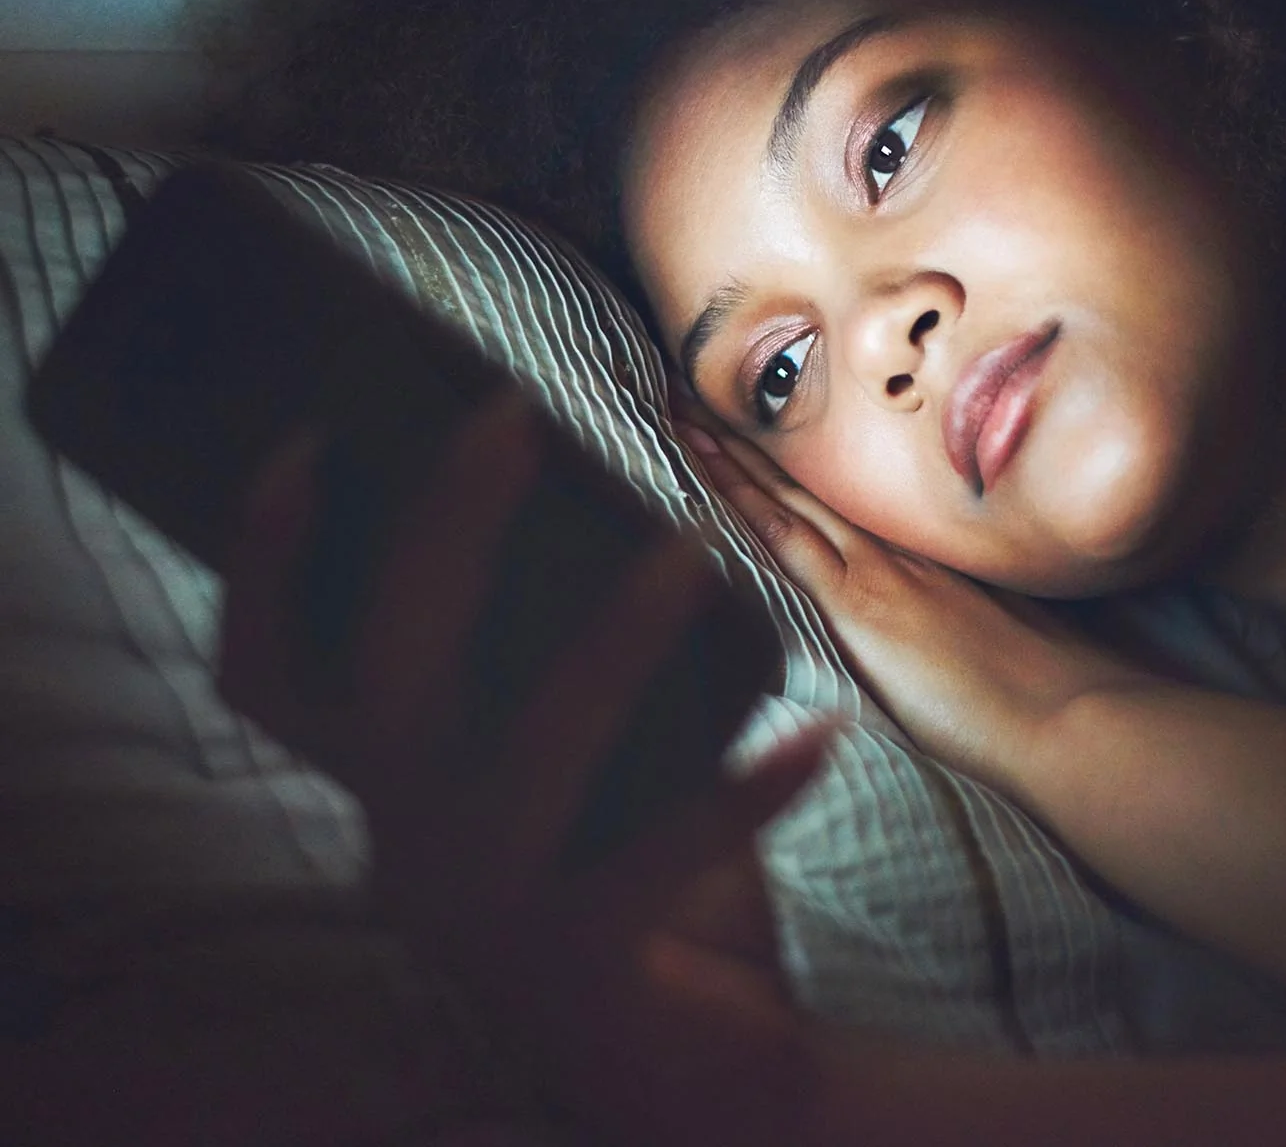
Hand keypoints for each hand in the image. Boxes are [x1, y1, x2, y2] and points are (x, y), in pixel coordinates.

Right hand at [218, 395, 836, 1146]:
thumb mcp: (567, 763)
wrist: (683, 1070)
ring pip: (530, 755)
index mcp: (388, 791)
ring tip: (693, 548)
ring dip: (614, 637)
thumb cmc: (623, 874)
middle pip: (391, 677)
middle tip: (514, 419)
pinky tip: (819, 728)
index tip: (307, 442)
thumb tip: (591, 493)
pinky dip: (751, 786)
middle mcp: (405, 853)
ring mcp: (482, 917)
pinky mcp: (579, 969)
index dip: (263, 561)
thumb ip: (555, 661)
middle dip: (445, 532)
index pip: (269, 677)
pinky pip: (671, 855)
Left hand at [675, 410, 1153, 802]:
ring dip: (728, 457)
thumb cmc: (1044, 687)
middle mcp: (891, 547)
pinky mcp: (863, 607)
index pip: (834, 494)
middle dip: (745, 436)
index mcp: (917, 552)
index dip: (785, 457)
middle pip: (801, 480)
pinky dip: (742, 509)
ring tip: (680, 413)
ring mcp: (876, 571)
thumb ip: (954, 603)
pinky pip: (787, 545)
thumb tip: (929, 611)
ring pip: (784, 498)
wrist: (1069, 717)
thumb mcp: (994, 626)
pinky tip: (703, 481)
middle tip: (691, 387)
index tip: (743, 420)